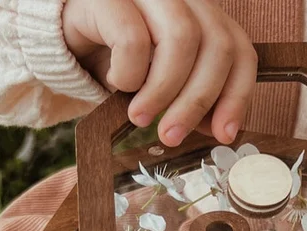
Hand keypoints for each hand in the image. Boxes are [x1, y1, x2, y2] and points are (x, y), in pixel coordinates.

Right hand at [62, 0, 257, 145]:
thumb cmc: (122, 64)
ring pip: (182, 39)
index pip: (240, 50)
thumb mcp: (164, 86)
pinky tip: (117, 83)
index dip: (238, 95)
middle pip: (216, 46)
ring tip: (141, 118)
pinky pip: (133, 39)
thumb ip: (194, 98)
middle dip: (197, 101)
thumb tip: (221, 129)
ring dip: (163, 92)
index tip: (223, 134)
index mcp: (203, 16)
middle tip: (173, 136)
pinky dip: (128, 74)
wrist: (66, 41)